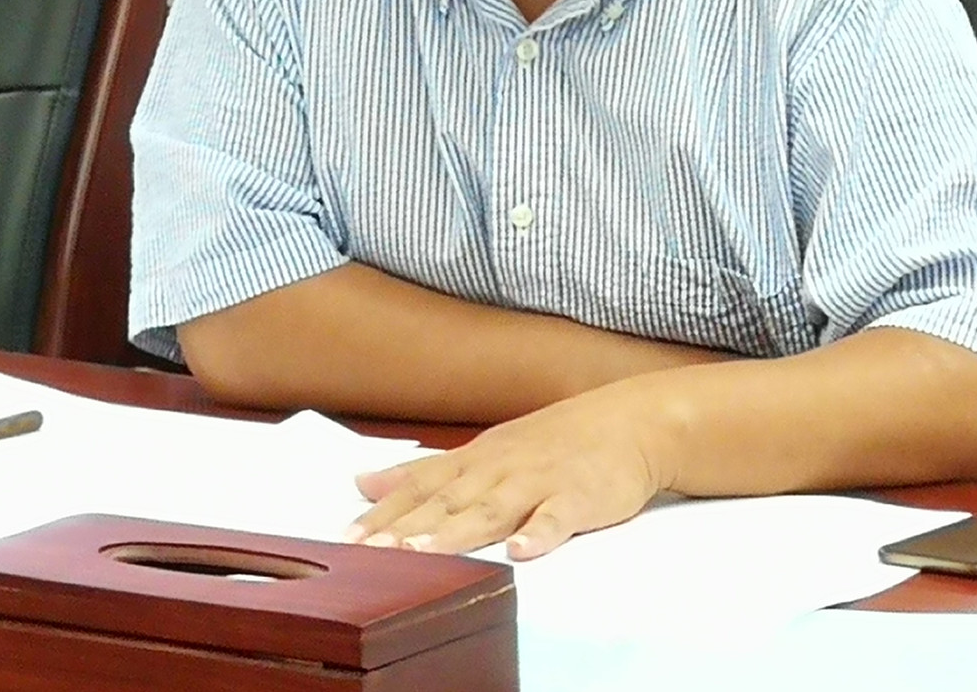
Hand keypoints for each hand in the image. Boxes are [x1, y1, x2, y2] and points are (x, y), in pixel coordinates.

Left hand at [345, 380, 666, 559]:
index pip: (420, 486)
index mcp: (475, 460)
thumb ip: (425, 472)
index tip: (347, 538)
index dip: (384, 512)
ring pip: (492, 510)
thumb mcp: (483, 451)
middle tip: (370, 552)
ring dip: (456, 532)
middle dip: (406, 527)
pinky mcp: (580, 497)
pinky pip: (557, 517)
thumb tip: (361, 482)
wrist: (630, 422)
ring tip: (423, 554)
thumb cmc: (554, 442)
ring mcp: (539, 482)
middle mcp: (499, 469)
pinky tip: (520, 553)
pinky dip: (539, 534)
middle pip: (446, 502)